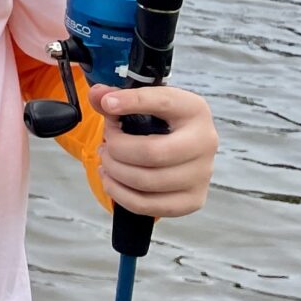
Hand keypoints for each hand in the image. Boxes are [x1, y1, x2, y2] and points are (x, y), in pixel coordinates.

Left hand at [88, 82, 217, 216]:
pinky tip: (111, 180)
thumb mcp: (142, 102)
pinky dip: (121, 194)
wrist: (183, 146)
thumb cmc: (160, 122)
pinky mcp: (193, 199)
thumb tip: (96, 95)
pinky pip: (148, 205)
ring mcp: (201, 174)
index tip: (107, 105)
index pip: (162, 102)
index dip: (131, 102)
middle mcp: (204, 142)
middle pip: (152, 153)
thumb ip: (115, 96)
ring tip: (106, 160)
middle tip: (106, 143)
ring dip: (115, 171)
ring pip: (146, 181)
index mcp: (194, 109)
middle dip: (117, 148)